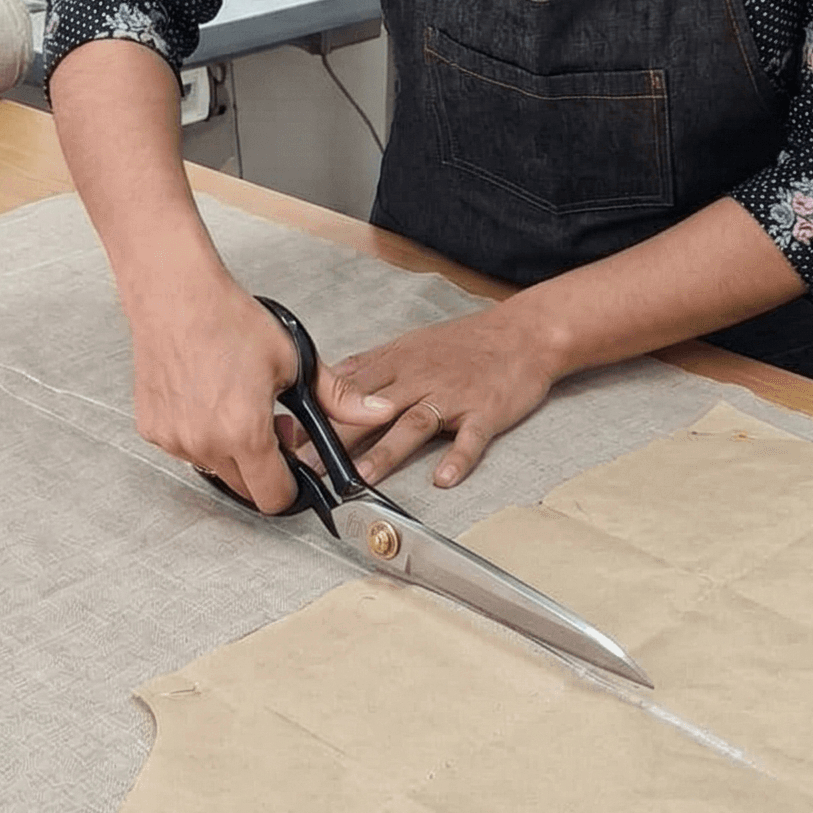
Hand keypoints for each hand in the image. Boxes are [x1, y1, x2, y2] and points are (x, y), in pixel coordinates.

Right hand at [125, 263, 392, 511]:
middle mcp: (205, 444)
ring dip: (231, 452)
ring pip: (214, 468)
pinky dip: (201, 435)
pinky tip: (208, 400)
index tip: (295, 470)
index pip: (274, 498)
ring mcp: (174, 439)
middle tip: (270, 425)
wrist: (176, 295)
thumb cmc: (230, 320)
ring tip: (239, 407)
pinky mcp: (152, 429)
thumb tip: (380, 411)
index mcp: (245, 433)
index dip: (291, 487)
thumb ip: (339, 398)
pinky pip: (186, 449)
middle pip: (245, 488)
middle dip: (264, 467)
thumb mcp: (296, 359)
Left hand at [321, 304, 560, 490]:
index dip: (316, 416)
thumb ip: (371, 368)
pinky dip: (458, 458)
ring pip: (414, 424)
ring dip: (387, 451)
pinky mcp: (485, 411)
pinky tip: (444, 478)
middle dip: (336, 441)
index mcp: (399, 363)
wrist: (523, 333)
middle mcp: (420, 378)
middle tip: (309, 469)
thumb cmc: (467, 342)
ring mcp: (453, 396)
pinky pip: (471, 438)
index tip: (289, 440)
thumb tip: (329, 383)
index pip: (348, 390)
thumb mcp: (412, 345)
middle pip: (371, 410)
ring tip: (362, 477)